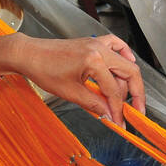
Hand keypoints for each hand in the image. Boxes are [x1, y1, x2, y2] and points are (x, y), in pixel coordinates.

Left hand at [0, 33, 144, 121]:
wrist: (30, 54)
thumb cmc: (44, 71)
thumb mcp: (71, 93)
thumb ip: (94, 105)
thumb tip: (110, 116)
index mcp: (94, 61)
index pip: (114, 91)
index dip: (119, 110)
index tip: (120, 123)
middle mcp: (99, 49)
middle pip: (130, 73)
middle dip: (135, 94)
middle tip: (136, 112)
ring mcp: (98, 43)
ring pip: (125, 61)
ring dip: (128, 80)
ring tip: (124, 97)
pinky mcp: (94, 42)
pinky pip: (117, 45)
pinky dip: (125, 55)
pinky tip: (127, 64)